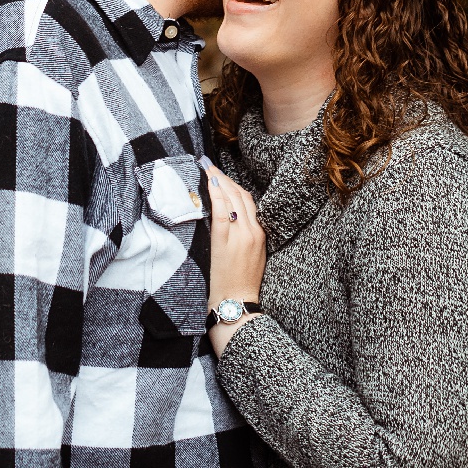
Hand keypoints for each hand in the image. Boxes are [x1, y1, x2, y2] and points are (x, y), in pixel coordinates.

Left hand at [202, 158, 266, 356]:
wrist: (237, 302)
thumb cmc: (241, 282)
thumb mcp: (252, 255)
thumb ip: (246, 234)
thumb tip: (230, 216)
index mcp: (261, 233)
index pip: (248, 200)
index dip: (234, 184)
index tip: (221, 173)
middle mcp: (253, 231)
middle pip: (241, 196)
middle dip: (225, 178)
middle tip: (210, 165)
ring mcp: (241, 235)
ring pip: (232, 200)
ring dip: (219, 181)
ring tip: (207, 169)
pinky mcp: (226, 241)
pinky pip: (222, 212)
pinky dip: (216, 196)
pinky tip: (208, 185)